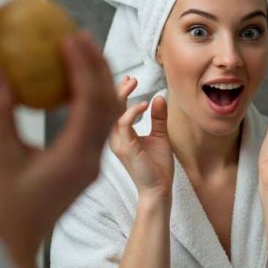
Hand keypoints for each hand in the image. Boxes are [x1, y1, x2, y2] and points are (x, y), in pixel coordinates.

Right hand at [0, 32, 121, 260]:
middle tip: (81, 36)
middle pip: (107, 106)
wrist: (14, 247)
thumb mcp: (0, 156)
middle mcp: (90, 160)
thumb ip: (1, 113)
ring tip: (81, 52)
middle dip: (98, 68)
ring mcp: (89, 164)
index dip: (84, 68)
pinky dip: (88, 101)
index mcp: (75, 157)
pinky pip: (94, 126)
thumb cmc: (4, 209)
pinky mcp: (82, 167)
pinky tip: (70, 83)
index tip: (71, 39)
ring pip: (106, 116)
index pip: (90, 103)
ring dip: (98, 83)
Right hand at [108, 76, 173, 198]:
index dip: (119, 92)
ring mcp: (117, 143)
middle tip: (132, 78)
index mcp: (120, 135)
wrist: (158, 189)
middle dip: (118, 88)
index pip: (113, 109)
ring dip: (121, 94)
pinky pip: (123, 124)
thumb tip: (158, 97)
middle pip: (108, 107)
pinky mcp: (125, 148)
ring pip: (112, 112)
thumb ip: (158, 117)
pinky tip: (143, 104)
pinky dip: (132, 111)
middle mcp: (114, 138)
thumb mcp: (160, 136)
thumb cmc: (157, 167)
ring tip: (133, 83)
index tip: (130, 79)